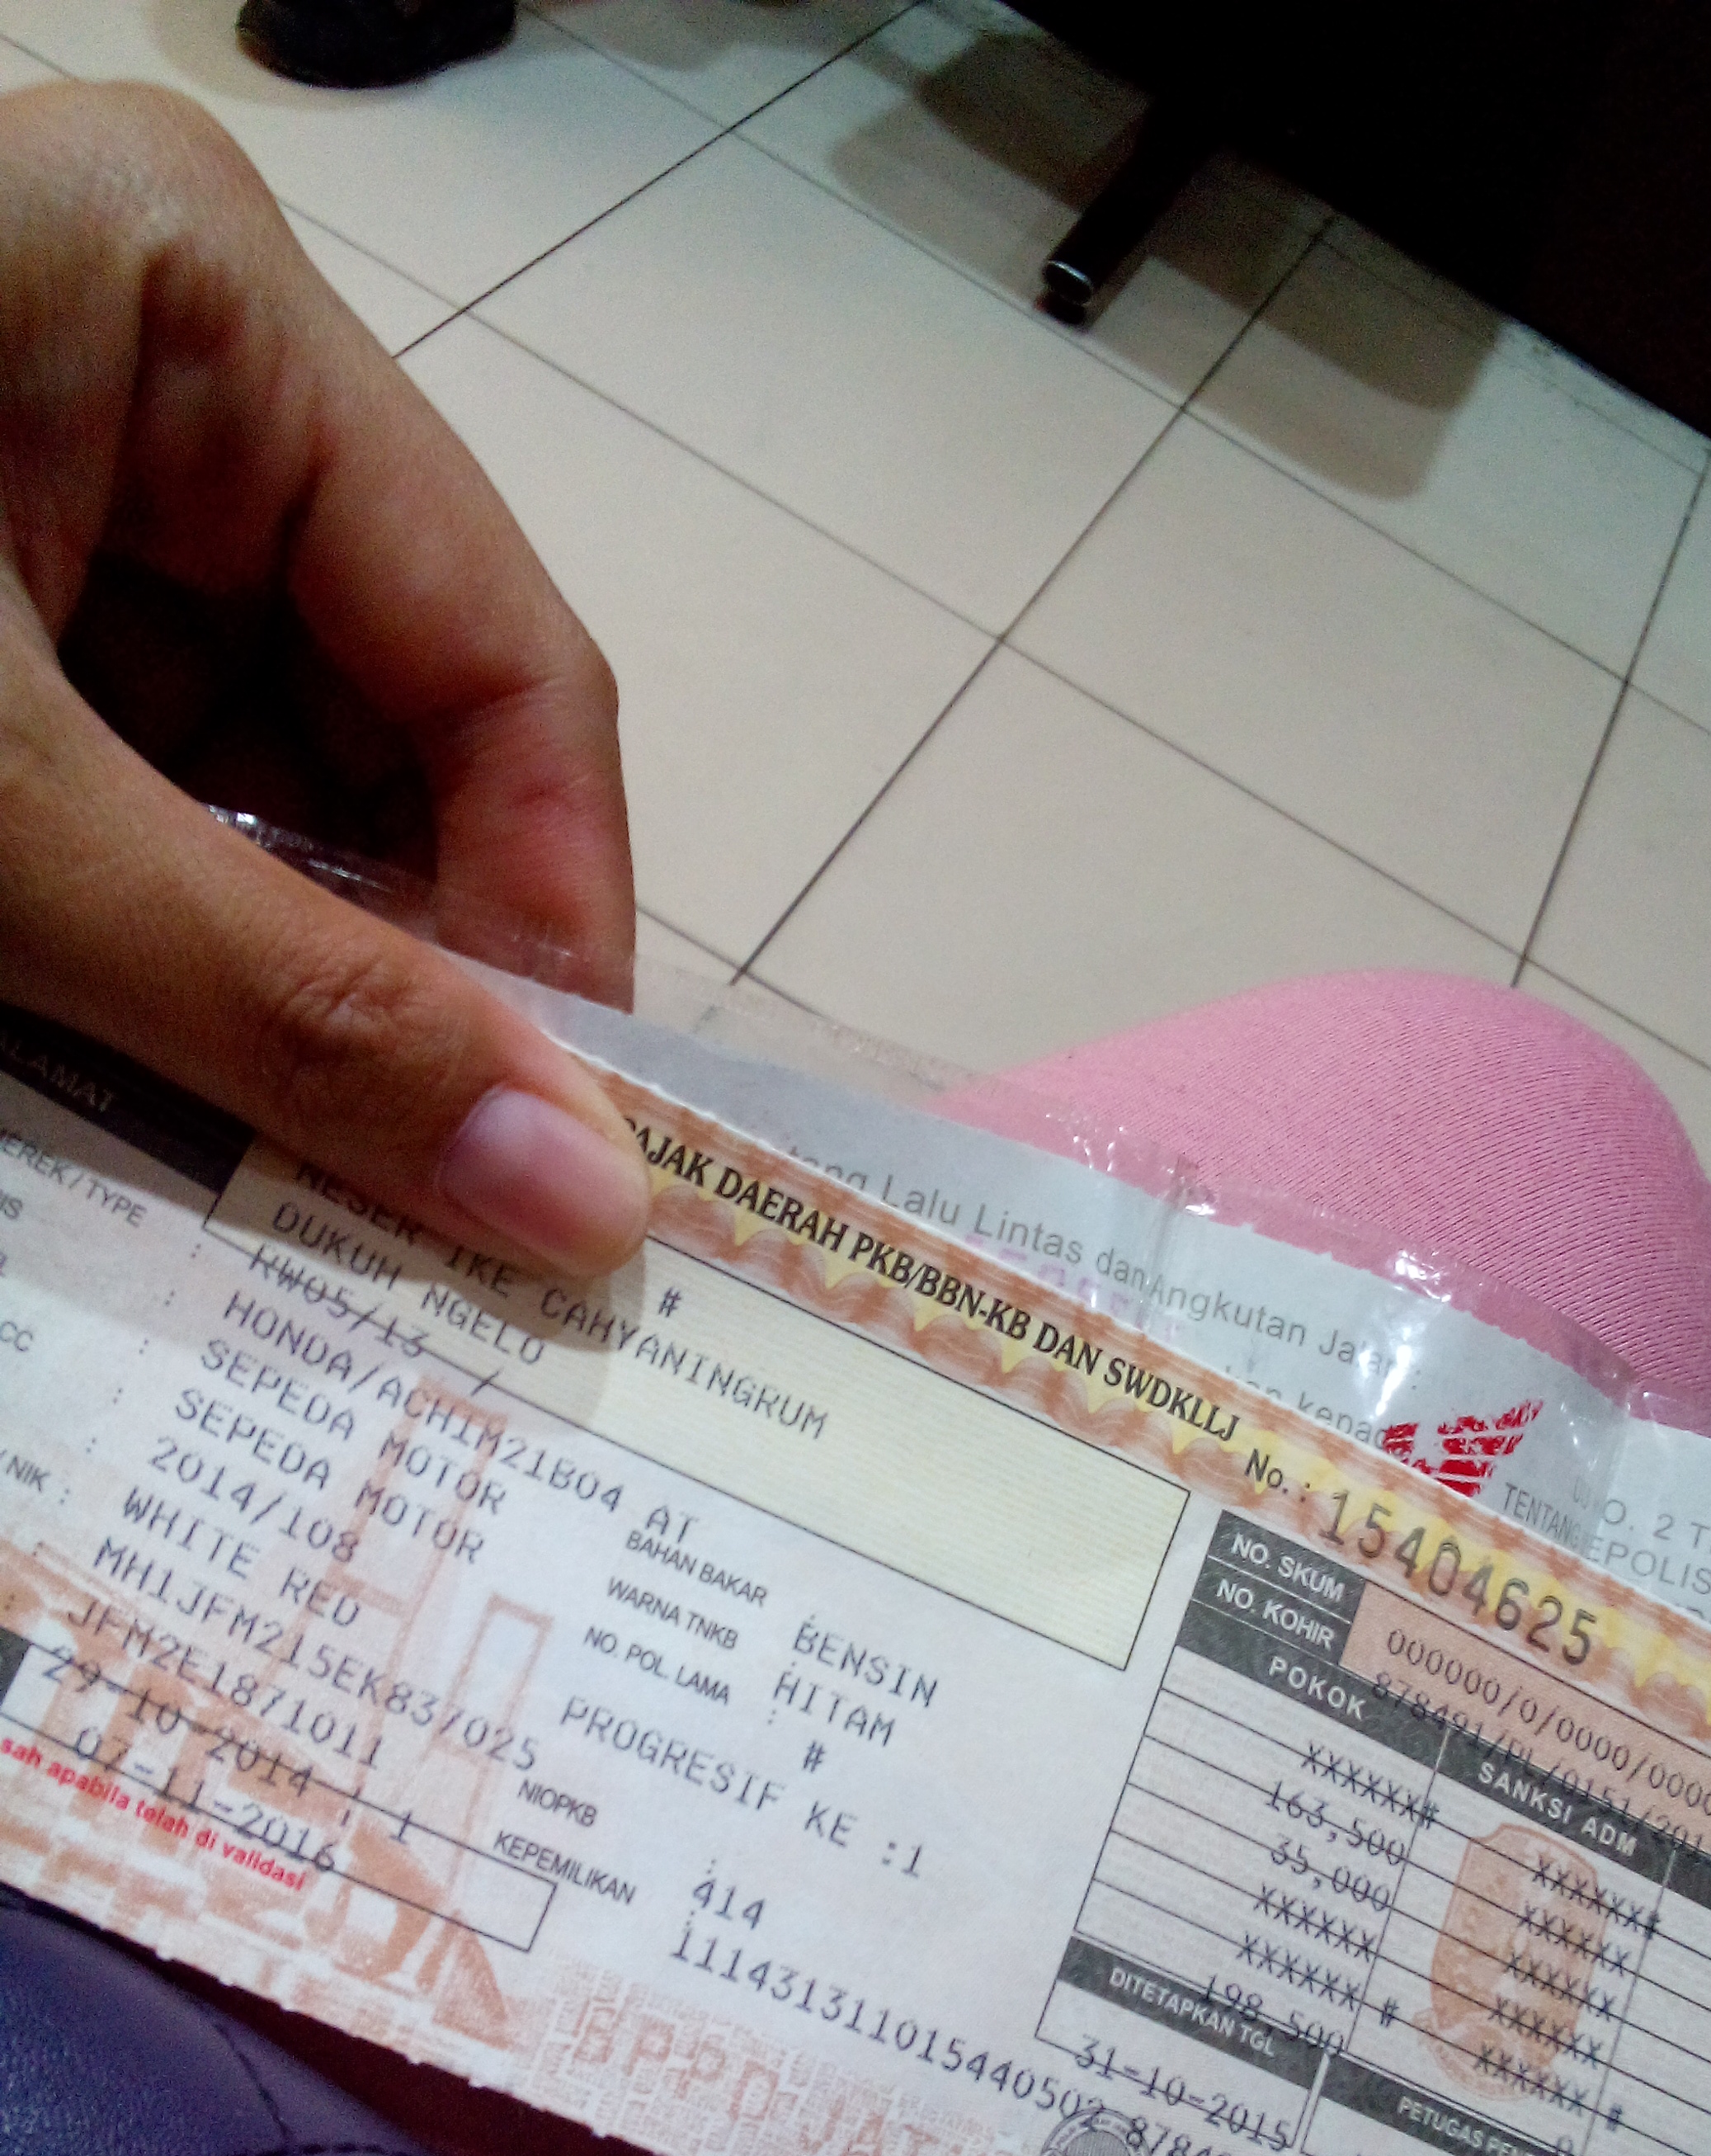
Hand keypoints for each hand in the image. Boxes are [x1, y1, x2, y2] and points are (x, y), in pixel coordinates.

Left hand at [0, 79, 650, 1274]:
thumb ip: (279, 1001)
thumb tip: (576, 1196)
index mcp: (199, 306)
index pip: (503, 648)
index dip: (558, 913)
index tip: (567, 1156)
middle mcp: (151, 384)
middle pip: (387, 733)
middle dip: (401, 978)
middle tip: (427, 1213)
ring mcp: (40, 496)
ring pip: (252, 794)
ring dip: (266, 996)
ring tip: (280, 1178)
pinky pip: (125, 809)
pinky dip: (142, 965)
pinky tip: (144, 1092)